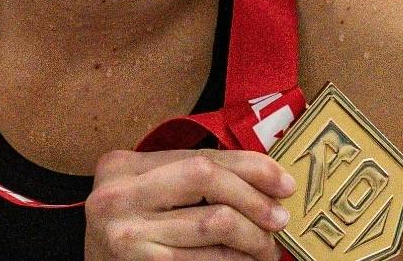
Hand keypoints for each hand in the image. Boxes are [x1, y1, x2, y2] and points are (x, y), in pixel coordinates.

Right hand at [84, 148, 293, 260]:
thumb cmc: (131, 228)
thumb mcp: (149, 192)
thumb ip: (191, 178)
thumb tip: (266, 181)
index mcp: (122, 166)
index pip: (202, 157)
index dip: (251, 167)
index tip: (284, 183)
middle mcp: (118, 197)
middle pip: (208, 180)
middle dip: (254, 199)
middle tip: (280, 219)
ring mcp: (126, 236)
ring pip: (214, 224)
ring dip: (253, 238)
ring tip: (267, 246)